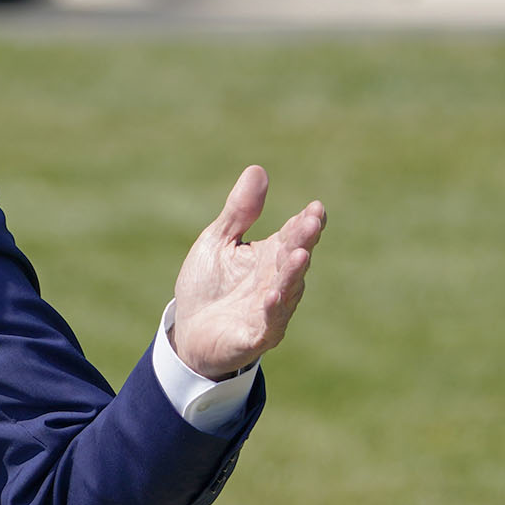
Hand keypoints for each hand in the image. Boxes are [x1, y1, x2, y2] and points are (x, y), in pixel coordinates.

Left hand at [170, 166, 323, 379]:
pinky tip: (273, 295)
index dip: (305, 223)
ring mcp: (270, 310)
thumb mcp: (219, 241)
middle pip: (294, 258)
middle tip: (311, 222)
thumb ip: (239, 211)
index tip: (316, 208)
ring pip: (287, 289)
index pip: (293, 235)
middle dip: (303, 240)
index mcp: (270, 256)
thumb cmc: (209, 284)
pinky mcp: (255, 335)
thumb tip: (258, 169)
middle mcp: (276, 281)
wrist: (189, 331)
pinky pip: (268, 323)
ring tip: (300, 253)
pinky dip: (273, 310)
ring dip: (293, 272)